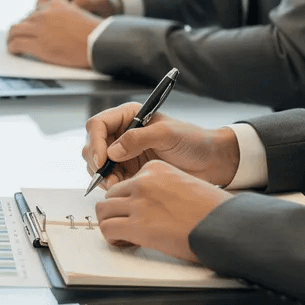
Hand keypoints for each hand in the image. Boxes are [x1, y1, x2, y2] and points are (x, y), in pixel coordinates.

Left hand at [6, 0, 100, 67]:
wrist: (100, 43)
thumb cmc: (94, 33)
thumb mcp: (78, 15)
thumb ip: (62, 16)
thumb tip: (54, 27)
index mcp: (55, 4)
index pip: (35, 10)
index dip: (33, 21)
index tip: (32, 28)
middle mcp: (44, 13)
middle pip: (25, 20)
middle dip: (24, 30)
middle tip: (21, 37)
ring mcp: (39, 28)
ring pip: (15, 30)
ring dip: (12, 37)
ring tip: (13, 43)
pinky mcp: (38, 44)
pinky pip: (16, 44)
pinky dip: (13, 47)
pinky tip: (15, 51)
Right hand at [83, 103, 241, 188]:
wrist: (211, 161)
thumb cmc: (193, 141)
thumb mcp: (167, 134)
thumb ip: (138, 139)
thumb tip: (112, 151)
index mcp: (129, 117)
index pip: (98, 125)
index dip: (96, 142)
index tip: (103, 160)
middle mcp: (122, 133)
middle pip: (93, 144)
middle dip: (96, 161)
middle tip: (107, 176)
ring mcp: (124, 153)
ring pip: (96, 163)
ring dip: (101, 174)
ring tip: (115, 185)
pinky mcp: (129, 170)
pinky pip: (109, 177)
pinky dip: (109, 184)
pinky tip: (120, 188)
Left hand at [95, 160, 232, 262]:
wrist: (227, 225)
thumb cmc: (215, 211)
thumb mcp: (187, 185)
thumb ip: (164, 188)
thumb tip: (153, 204)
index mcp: (156, 169)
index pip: (127, 181)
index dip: (130, 199)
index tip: (139, 212)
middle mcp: (144, 182)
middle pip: (112, 194)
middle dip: (118, 211)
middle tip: (129, 224)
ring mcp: (139, 203)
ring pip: (104, 210)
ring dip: (111, 223)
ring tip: (126, 234)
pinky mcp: (137, 225)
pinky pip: (107, 228)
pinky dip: (113, 238)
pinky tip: (127, 242)